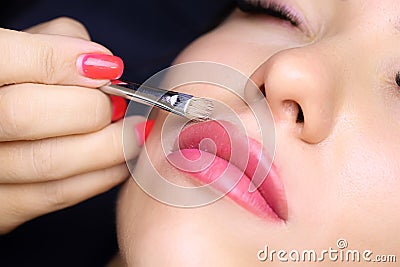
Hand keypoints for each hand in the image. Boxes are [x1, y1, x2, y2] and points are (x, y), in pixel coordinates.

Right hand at [0, 17, 146, 233]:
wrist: (0, 131)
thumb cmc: (17, 85)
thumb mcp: (27, 46)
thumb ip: (57, 42)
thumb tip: (102, 65)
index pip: (10, 60)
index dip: (63, 61)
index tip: (106, 69)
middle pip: (26, 115)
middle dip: (90, 108)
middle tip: (118, 105)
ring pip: (48, 161)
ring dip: (106, 146)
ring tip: (133, 132)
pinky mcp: (1, 208)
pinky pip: (56, 195)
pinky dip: (100, 176)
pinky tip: (119, 160)